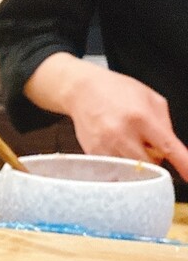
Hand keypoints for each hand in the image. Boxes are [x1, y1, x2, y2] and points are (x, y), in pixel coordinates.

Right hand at [25, 53, 187, 179]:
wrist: (83, 91)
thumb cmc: (118, 92)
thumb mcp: (150, 98)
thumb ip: (164, 123)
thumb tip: (170, 149)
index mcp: (141, 118)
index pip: (167, 147)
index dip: (182, 163)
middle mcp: (122, 134)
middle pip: (149, 165)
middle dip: (155, 160)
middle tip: (149, 146)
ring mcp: (105, 147)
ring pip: (130, 170)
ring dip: (136, 162)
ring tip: (130, 143)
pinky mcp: (93, 155)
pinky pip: (114, 168)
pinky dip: (120, 162)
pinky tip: (115, 144)